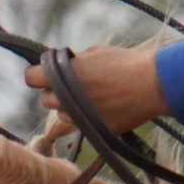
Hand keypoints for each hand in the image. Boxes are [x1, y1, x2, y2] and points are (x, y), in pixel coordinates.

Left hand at [23, 44, 169, 132]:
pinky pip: (80, 126)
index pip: (31, 78)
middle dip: (54, 92)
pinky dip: (85, 118)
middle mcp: (67, 98)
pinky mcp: (92, 131)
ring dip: (68, 107)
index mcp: (64, 75)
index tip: (45, 74)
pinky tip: (102, 108)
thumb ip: (73, 62)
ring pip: (61, 115)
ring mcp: (79, 117)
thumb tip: (62, 66)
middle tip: (70, 86)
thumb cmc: (124, 63)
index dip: (38, 74)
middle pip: (44, 100)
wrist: (152, 85)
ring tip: (89, 97)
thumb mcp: (95, 53)